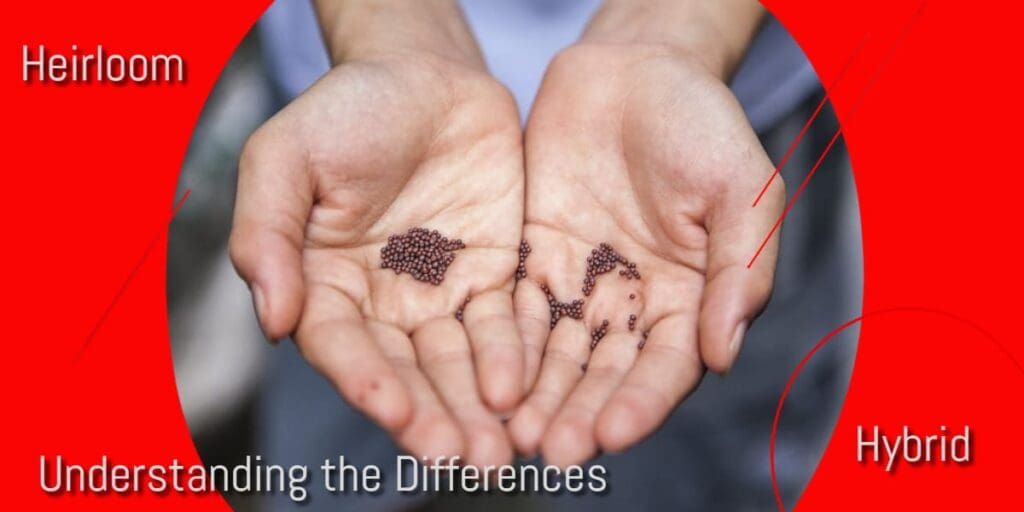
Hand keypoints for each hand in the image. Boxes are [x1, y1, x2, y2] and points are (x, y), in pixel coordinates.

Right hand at [229, 44, 524, 464]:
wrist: (426, 74)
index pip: (341, 345)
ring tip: (498, 453)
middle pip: (406, 372)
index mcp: (324, 284)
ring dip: (476, 409)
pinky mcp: (492, 278)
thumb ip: (267, 233)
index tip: (390, 409)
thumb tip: (272, 320)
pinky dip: (512, 360)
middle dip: (433, 416)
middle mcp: (382, 304)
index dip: (364, 380)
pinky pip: (504, 326)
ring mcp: (440, 295)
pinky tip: (523, 393)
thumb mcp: (286, 156)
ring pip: (458, 364)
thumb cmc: (347, 109)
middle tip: (462, 460)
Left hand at [508, 42, 784, 464]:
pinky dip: (500, 346)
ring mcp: (578, 284)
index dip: (642, 403)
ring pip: (554, 354)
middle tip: (551, 451)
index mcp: (689, 298)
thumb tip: (726, 352)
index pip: (666, 367)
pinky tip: (483, 377)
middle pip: (604, 374)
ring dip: (536, 396)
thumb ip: (742, 269)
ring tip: (512, 433)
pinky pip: (513, 309)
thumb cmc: (702, 123)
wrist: (635, 68)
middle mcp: (630, 304)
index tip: (613, 434)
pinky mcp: (532, 258)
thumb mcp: (743, 189)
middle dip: (579, 413)